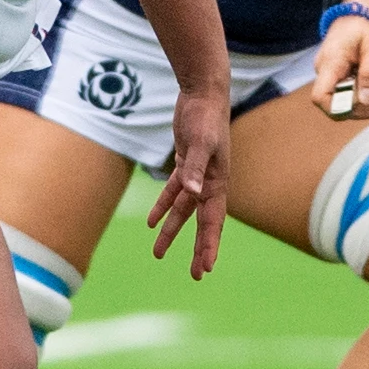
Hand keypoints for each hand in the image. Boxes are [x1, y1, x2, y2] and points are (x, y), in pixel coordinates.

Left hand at [147, 90, 229, 278]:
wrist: (203, 93)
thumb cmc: (205, 117)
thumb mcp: (199, 142)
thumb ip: (194, 168)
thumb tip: (192, 193)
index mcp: (217, 183)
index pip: (213, 222)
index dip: (209, 246)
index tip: (205, 269)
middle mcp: (210, 183)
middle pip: (202, 223)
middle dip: (198, 249)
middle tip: (195, 275)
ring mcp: (197, 174)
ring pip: (184, 210)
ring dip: (172, 231)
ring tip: (157, 253)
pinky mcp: (185, 164)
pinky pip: (173, 191)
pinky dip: (163, 206)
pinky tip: (151, 222)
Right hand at [310, 7, 368, 121]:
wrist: (363, 5)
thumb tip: (365, 101)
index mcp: (331, 62)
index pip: (321, 98)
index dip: (341, 108)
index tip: (364, 100)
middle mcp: (325, 69)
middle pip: (334, 104)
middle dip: (360, 106)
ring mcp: (329, 71)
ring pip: (342, 100)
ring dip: (364, 99)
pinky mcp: (337, 72)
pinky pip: (346, 91)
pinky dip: (362, 92)